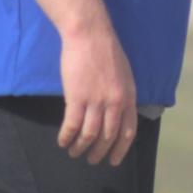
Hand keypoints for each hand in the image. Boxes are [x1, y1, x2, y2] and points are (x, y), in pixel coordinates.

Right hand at [58, 24, 137, 166]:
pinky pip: (72, 126)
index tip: (113, 160)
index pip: (128, 131)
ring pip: (90, 135)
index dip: (120, 149)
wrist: (89, 33)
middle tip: (92, 159)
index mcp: (129, 95)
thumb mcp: (124, 73)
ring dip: (81, 147)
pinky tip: (63, 141)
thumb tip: (119, 113)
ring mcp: (96, 100)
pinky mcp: (77, 97)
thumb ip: (122, 94)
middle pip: (108, 136)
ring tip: (75, 152)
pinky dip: (67, 137)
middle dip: (99, 152)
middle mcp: (115, 101)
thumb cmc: (106, 50)